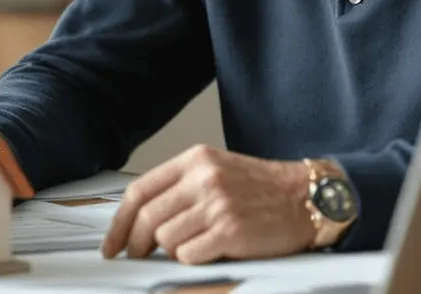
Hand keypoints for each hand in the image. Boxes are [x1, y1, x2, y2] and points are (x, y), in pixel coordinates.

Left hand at [101, 145, 314, 263]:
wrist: (307, 197)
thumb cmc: (262, 189)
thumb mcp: (217, 171)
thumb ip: (181, 188)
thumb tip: (141, 221)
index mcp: (195, 160)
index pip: (139, 192)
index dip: (119, 222)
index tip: (112, 243)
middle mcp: (203, 179)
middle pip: (147, 218)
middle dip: (136, 244)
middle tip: (139, 255)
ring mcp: (217, 205)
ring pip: (165, 239)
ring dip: (172, 250)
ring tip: (194, 245)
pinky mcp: (230, 231)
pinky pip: (188, 255)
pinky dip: (192, 259)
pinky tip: (209, 251)